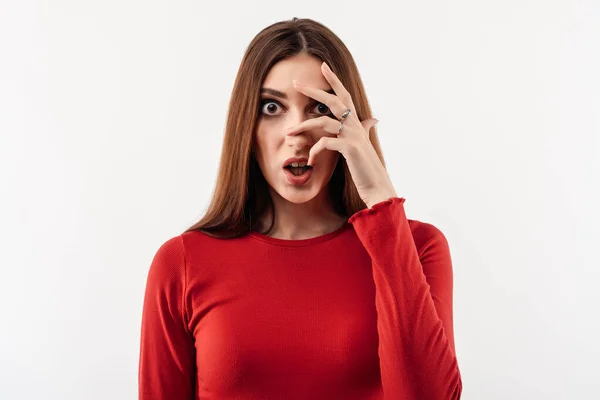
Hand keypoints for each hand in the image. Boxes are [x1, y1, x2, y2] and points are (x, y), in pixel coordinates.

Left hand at [284, 61, 397, 207]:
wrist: (376, 186)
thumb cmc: (367, 167)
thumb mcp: (365, 144)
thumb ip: (365, 129)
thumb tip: (373, 119)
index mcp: (356, 122)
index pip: (344, 95)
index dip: (334, 80)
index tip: (323, 66)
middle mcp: (355, 124)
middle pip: (332, 100)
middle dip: (313, 90)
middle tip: (296, 83)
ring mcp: (353, 135)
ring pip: (323, 121)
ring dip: (302, 127)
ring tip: (288, 134)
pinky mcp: (349, 148)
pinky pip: (325, 143)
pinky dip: (314, 151)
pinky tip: (309, 161)